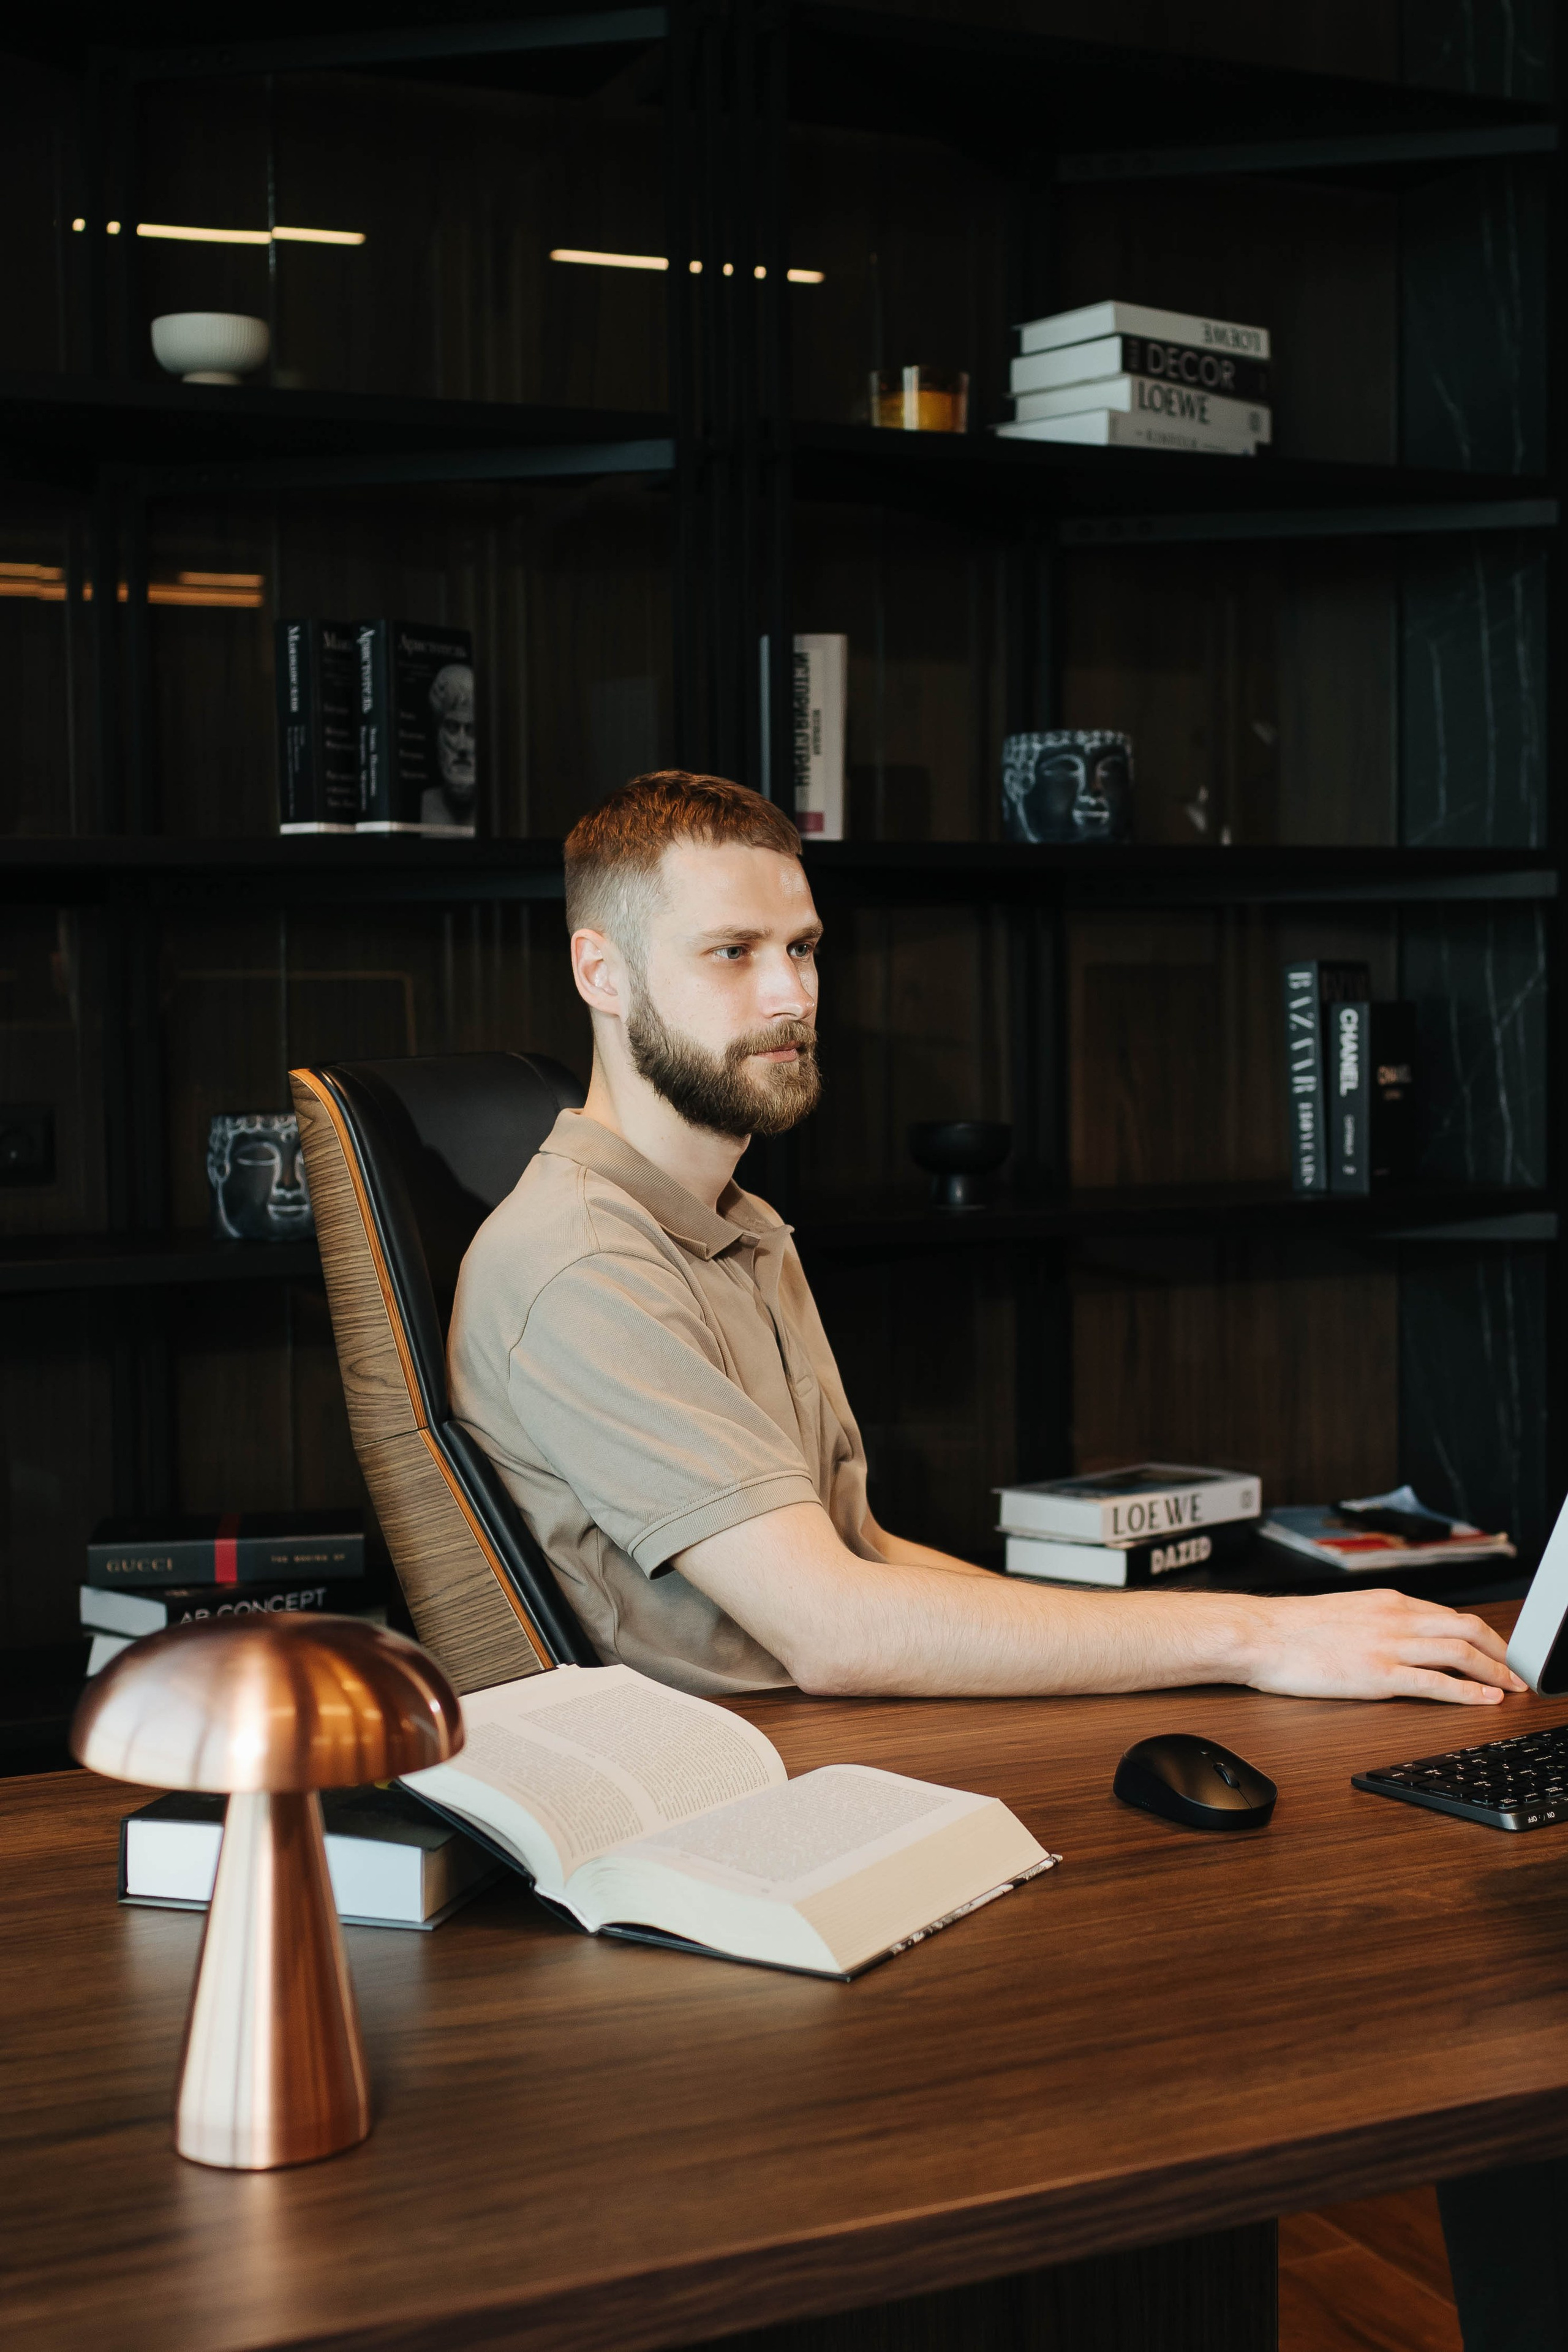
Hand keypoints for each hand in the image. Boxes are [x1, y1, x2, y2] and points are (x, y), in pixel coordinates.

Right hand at [1241, 1589, 1527, 1704]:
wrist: (1259, 1634)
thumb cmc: (1291, 1628)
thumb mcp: (1344, 1612)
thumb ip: (1377, 1622)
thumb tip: (1399, 1637)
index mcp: (1387, 1601)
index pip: (1449, 1614)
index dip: (1483, 1635)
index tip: (1496, 1651)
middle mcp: (1394, 1618)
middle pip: (1466, 1629)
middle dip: (1500, 1651)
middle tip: (1517, 1671)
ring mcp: (1388, 1645)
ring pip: (1459, 1652)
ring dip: (1494, 1671)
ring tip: (1511, 1688)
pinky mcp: (1377, 1674)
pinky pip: (1435, 1683)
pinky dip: (1467, 1692)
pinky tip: (1485, 1701)